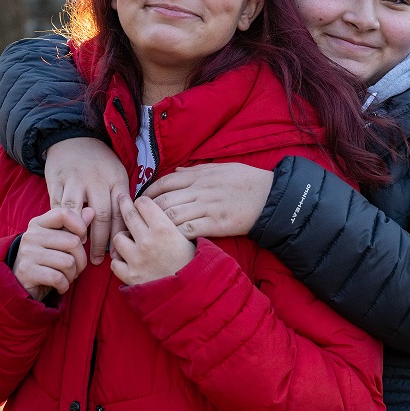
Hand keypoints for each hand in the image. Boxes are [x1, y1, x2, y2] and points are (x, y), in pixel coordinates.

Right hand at [13, 207, 94, 299]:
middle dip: (81, 260)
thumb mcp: (59, 242)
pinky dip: (64, 286)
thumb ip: (75, 227)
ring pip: (68, 262)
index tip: (82, 240)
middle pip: (73, 242)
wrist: (20, 284)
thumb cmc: (46, 261)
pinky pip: (58, 278)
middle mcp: (31, 235)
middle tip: (75, 267)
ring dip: (73, 274)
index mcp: (38, 223)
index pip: (64, 214)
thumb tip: (91, 211)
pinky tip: (60, 286)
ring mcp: (27, 253)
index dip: (80, 226)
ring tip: (66, 276)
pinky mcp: (27, 271)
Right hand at [45, 137, 129, 264]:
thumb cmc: (100, 162)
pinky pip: (58, 207)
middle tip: (98, 261)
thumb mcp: (117, 174)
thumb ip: (121, 198)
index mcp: (116, 179)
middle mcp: (97, 180)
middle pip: (101, 216)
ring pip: (77, 213)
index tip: (117, 254)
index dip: (119, 235)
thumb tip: (128, 230)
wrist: (73, 137)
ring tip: (80, 249)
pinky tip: (64, 236)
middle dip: (100, 242)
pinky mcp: (56, 182)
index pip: (121, 212)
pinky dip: (61, 223)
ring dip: (78, 234)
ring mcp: (75, 180)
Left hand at [110, 194, 195, 285]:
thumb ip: (168, 224)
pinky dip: (119, 261)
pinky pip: (115, 263)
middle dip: (123, 205)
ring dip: (122, 237)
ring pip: (117, 238)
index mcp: (164, 228)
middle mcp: (147, 240)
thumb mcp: (186, 237)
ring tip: (128, 240)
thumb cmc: (192, 263)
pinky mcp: (130, 276)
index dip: (141, 201)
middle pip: (128, 215)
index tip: (139, 203)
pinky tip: (126, 260)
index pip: (143, 203)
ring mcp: (137, 259)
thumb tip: (154, 212)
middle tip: (122, 201)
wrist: (192, 292)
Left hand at [144, 163, 273, 239]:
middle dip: (147, 213)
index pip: (165, 183)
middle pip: (164, 201)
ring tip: (151, 234)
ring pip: (172, 216)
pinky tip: (170, 241)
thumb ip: (195, 170)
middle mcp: (200, 190)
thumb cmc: (246, 181)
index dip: (149, 193)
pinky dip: (176, 235)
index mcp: (199, 176)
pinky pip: (189, 230)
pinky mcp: (216, 224)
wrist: (269, 196)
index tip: (141, 203)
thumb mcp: (220, 168)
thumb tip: (175, 171)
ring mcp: (208, 207)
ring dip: (159, 226)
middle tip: (140, 223)